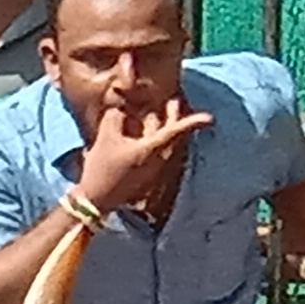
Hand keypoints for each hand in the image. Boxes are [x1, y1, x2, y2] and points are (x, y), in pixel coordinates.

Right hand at [71, 94, 211, 219]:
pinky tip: (138, 135)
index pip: (176, 131)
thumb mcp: (105, 139)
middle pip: (171, 135)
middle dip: (173, 117)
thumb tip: (121, 108)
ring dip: (159, 128)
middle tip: (173, 101)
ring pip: (163, 144)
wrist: (94, 201)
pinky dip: (150, 141)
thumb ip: (115, 117)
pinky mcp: (144, 177)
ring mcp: (152, 170)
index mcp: (152, 149)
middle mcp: (158, 160)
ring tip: (150, 115)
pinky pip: (154, 154)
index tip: (210, 119)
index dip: (193, 122)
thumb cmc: (102, 169)